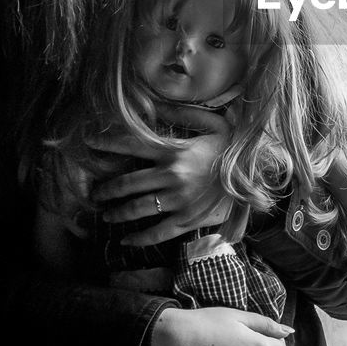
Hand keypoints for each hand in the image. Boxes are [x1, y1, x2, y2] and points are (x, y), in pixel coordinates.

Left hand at [89, 105, 230, 246]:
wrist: (257, 176)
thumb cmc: (233, 147)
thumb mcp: (212, 123)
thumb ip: (182, 115)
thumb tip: (155, 105)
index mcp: (174, 151)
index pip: (131, 145)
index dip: (107, 143)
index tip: (89, 142)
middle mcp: (171, 176)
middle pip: (127, 184)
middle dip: (105, 190)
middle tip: (94, 193)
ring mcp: (178, 201)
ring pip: (137, 208)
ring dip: (117, 212)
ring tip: (106, 214)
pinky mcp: (188, 220)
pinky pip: (158, 232)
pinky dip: (139, 238)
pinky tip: (126, 240)